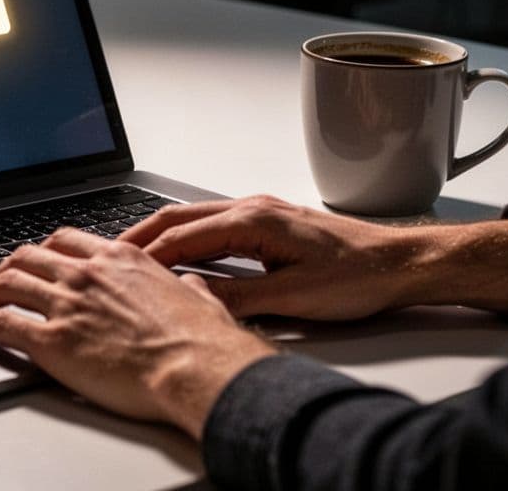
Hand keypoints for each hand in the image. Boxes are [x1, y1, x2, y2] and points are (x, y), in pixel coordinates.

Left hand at [0, 229, 274, 441]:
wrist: (194, 368)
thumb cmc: (201, 341)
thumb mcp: (200, 298)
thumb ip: (187, 288)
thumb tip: (191, 286)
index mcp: (120, 260)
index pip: (66, 241)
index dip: (42, 251)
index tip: (33, 260)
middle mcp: (87, 274)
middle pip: (29, 256)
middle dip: (6, 267)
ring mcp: (66, 304)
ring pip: (8, 283)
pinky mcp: (51, 341)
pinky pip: (2, 324)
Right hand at [120, 196, 507, 319]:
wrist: (402, 263)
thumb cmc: (358, 276)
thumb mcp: (293, 298)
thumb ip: (239, 298)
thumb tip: (193, 299)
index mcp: (253, 220)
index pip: (182, 235)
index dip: (145, 255)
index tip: (115, 269)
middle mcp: (252, 207)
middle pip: (178, 216)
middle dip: (139, 235)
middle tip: (104, 254)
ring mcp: (261, 212)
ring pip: (194, 218)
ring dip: (160, 235)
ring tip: (130, 255)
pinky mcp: (270, 224)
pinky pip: (214, 225)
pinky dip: (186, 238)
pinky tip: (178, 255)